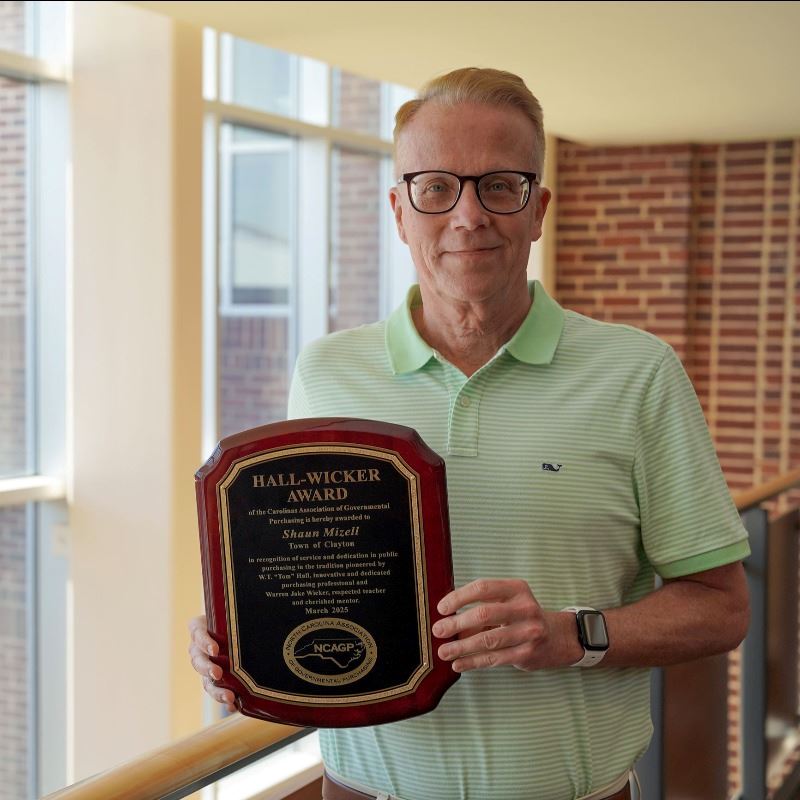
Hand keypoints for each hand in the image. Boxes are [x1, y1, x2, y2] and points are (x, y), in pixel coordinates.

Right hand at [188, 615, 236, 712]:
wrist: (240, 629)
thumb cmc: (237, 615)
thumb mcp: (235, 612)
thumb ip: (241, 610)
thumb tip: (264, 601)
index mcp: (200, 628)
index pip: (197, 633)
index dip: (204, 641)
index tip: (215, 649)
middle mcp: (199, 648)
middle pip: (198, 660)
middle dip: (207, 668)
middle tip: (218, 674)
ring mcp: (206, 666)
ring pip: (206, 681)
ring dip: (216, 690)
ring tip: (230, 698)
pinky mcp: (216, 681)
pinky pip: (217, 692)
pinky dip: (226, 701)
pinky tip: (235, 706)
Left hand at [431, 579, 579, 671]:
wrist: (556, 637)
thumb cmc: (521, 616)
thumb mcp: (508, 602)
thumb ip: (482, 605)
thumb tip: (447, 618)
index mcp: (517, 588)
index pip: (483, 588)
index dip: (459, 597)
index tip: (442, 608)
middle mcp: (525, 608)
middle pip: (484, 614)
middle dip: (457, 623)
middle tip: (438, 630)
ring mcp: (528, 632)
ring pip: (487, 640)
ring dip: (461, 647)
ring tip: (444, 651)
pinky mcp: (527, 654)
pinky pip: (494, 659)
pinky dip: (473, 662)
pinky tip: (459, 664)